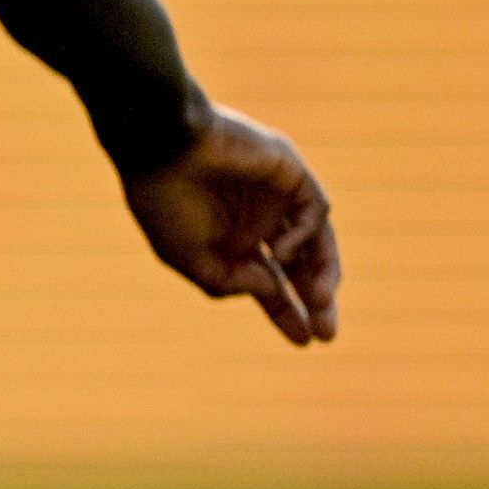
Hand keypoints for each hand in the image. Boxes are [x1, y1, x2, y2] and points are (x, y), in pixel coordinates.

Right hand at [123, 104, 341, 344]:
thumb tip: (271, 288)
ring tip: (320, 301)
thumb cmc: (164, 201)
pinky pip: (314, 210)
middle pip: (299, 267)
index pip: (268, 282)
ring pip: (317, 241)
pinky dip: (304, 234)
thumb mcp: (188, 258)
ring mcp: (277, 197)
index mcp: (230, 242)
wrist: (162, 145)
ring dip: (322, 273)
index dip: (284, 312)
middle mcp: (258, 221)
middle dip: (313, 300)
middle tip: (326, 334)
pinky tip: (283, 251)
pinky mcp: (291, 171)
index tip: (303, 342)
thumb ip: (228, 282)